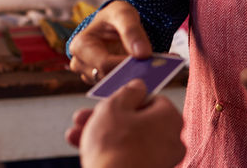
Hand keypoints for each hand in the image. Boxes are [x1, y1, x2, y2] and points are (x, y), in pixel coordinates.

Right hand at [65, 79, 185, 167]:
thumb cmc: (115, 145)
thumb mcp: (114, 107)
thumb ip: (127, 92)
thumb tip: (138, 86)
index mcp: (170, 117)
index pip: (152, 99)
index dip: (127, 99)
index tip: (110, 101)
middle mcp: (172, 139)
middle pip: (137, 121)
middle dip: (107, 118)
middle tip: (85, 117)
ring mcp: (162, 160)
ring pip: (130, 140)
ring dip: (102, 134)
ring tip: (75, 133)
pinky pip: (130, 157)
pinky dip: (112, 152)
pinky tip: (84, 149)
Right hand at [69, 0, 151, 83]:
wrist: (115, 23)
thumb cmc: (115, 15)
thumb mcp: (124, 14)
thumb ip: (132, 31)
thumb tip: (142, 54)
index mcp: (80, 45)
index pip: (104, 64)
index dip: (126, 65)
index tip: (146, 63)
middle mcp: (80, 63)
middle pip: (107, 77)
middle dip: (129, 74)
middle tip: (152, 71)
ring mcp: (88, 75)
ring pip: (112, 85)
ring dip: (131, 80)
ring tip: (150, 72)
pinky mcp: (99, 81)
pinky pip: (116, 87)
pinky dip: (130, 81)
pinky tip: (144, 74)